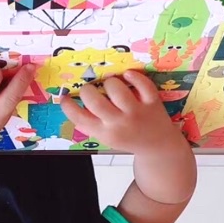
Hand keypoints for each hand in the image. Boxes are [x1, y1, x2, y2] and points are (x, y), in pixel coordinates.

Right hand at [59, 70, 186, 155]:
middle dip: (87, 90)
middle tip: (90, 90)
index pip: (78, 117)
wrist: (158, 146)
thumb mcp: (106, 138)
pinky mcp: (152, 103)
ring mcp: (136, 112)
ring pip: (115, 87)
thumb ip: (89, 124)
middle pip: (94, 100)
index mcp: (105, 133)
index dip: (67, 105)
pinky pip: (142, 84)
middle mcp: (119, 123)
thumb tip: (68, 105)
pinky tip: (128, 75)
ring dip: (109, 82)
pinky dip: (134, 76)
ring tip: (111, 87)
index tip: (65, 97)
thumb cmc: (128, 138)